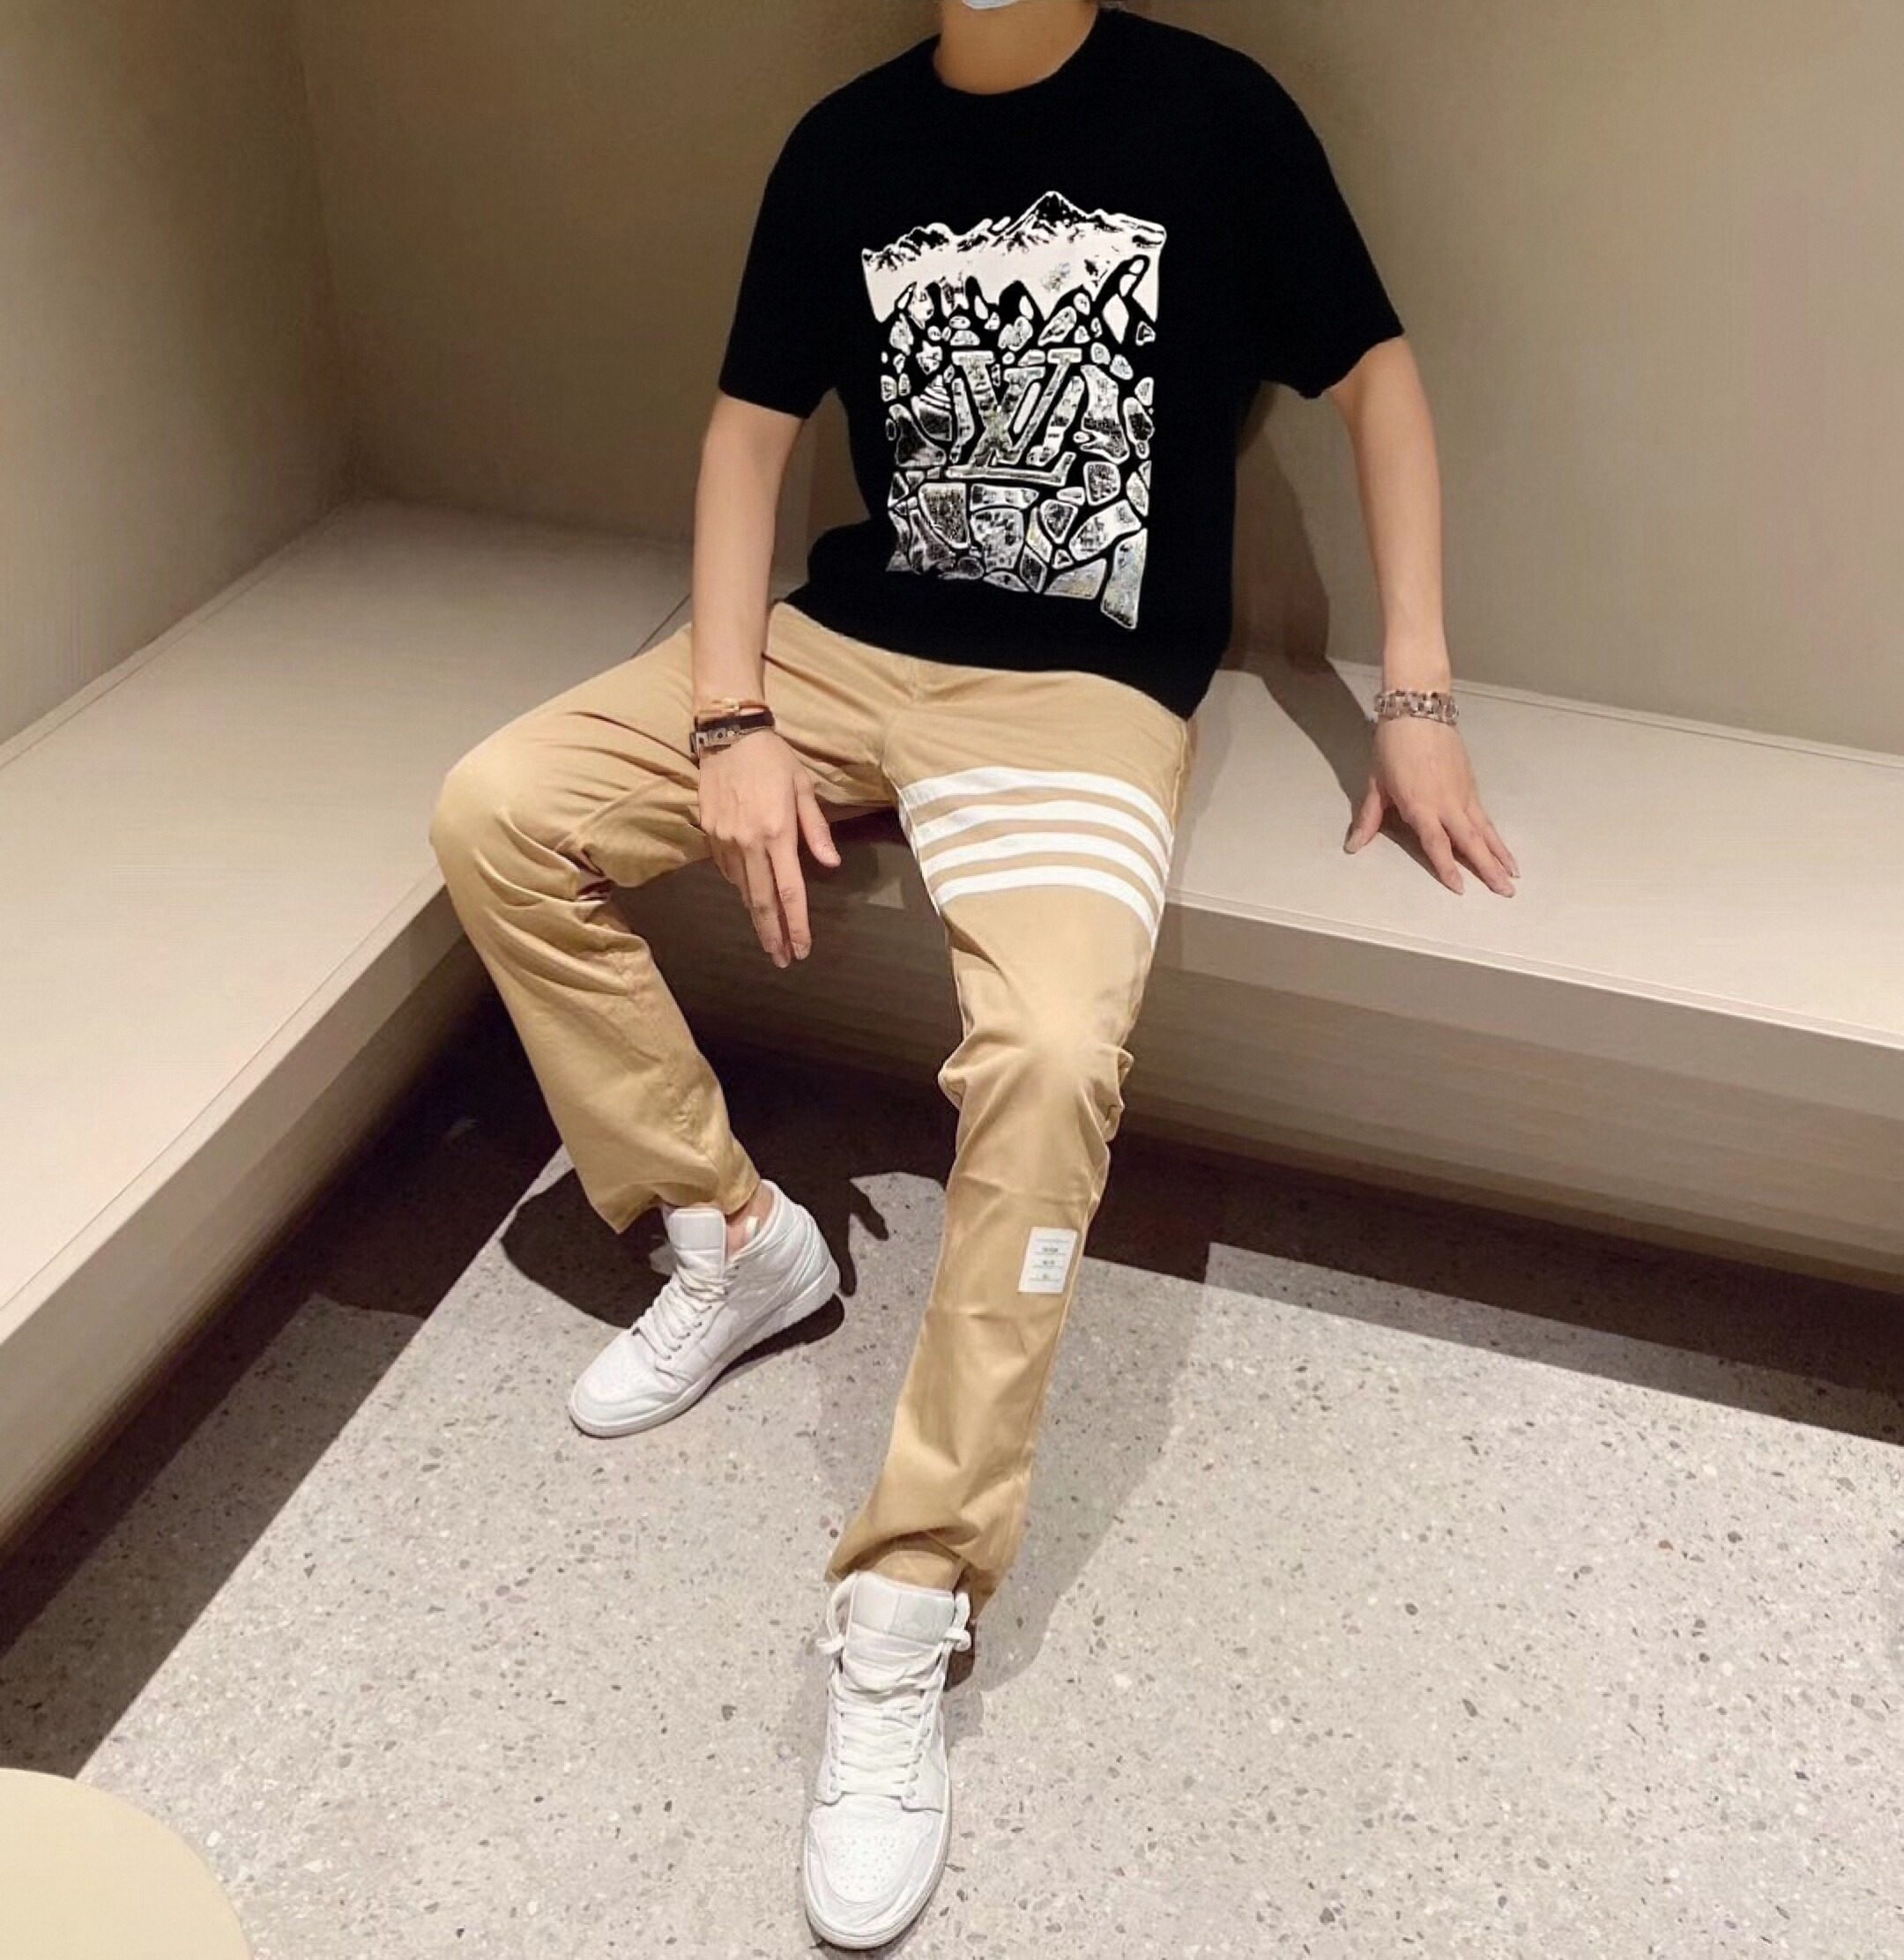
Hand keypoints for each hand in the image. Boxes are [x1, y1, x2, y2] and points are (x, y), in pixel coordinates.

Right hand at [698, 730, 839, 963]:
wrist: (729, 734)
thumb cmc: (773, 758)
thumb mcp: (804, 788)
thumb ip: (817, 830)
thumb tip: (831, 864)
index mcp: (778, 833)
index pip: (789, 891)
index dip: (796, 925)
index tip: (801, 949)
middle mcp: (749, 842)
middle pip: (762, 902)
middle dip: (772, 935)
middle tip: (781, 959)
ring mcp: (725, 840)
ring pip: (743, 889)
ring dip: (757, 915)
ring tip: (768, 936)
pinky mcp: (709, 833)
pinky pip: (727, 870)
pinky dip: (741, 886)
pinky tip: (750, 895)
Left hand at [1345, 716, 1518, 896]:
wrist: (1418, 709)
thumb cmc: (1392, 746)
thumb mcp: (1376, 783)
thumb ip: (1369, 818)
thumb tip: (1353, 846)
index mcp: (1420, 805)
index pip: (1436, 844)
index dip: (1447, 867)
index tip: (1460, 889)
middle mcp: (1447, 803)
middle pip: (1471, 841)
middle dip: (1488, 868)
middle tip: (1506, 893)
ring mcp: (1463, 793)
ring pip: (1484, 830)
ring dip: (1500, 854)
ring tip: (1514, 876)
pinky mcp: (1471, 784)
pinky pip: (1485, 816)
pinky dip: (1495, 834)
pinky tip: (1502, 848)